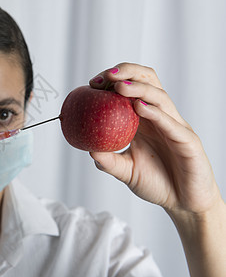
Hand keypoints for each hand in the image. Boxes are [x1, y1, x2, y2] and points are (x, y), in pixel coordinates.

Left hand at [88, 63, 221, 214]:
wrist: (183, 203)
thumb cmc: (157, 183)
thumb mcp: (126, 171)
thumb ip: (108, 160)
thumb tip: (88, 149)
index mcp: (145, 120)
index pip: (132, 89)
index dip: (113, 81)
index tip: (93, 84)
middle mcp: (160, 118)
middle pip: (148, 82)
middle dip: (127, 72)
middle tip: (106, 76)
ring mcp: (175, 127)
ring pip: (160, 97)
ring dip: (139, 88)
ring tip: (119, 87)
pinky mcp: (188, 141)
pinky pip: (172, 124)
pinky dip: (155, 113)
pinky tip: (139, 107)